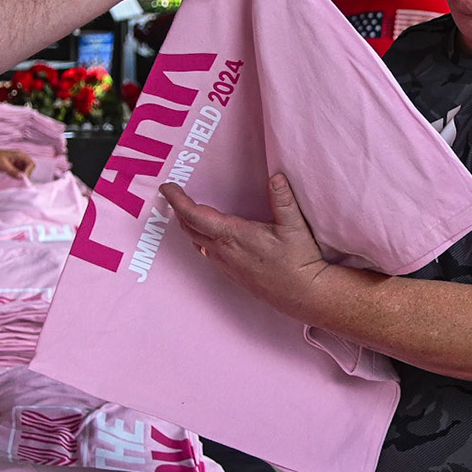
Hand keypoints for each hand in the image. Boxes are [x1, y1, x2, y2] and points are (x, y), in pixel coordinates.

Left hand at [0, 144, 35, 178]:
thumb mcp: (3, 165)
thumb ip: (13, 171)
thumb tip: (22, 177)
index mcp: (19, 155)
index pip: (31, 163)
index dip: (29, 170)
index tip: (22, 176)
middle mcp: (20, 159)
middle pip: (29, 168)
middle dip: (25, 174)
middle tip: (18, 179)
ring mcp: (16, 164)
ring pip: (24, 172)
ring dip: (21, 176)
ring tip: (14, 179)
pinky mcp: (12, 168)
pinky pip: (18, 173)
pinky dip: (16, 177)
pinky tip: (11, 178)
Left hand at [159, 173, 330, 319]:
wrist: (304, 295)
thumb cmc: (299, 262)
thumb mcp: (294, 226)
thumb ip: (283, 200)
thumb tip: (276, 176)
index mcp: (233, 235)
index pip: (194, 215)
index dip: (177, 200)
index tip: (167, 188)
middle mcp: (223, 251)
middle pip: (189, 228)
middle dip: (179, 210)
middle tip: (175, 195)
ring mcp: (226, 265)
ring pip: (197, 242)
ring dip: (189, 225)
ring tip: (188, 211)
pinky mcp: (232, 274)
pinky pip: (207, 253)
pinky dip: (200, 238)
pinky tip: (209, 235)